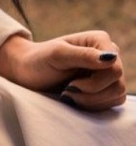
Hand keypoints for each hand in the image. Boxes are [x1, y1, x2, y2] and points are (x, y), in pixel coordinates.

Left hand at [0, 30, 125, 110]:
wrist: (28, 73)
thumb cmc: (39, 60)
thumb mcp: (57, 55)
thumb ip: (83, 55)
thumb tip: (110, 57)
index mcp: (99, 40)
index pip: (115, 68)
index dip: (96, 82)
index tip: (71, 84)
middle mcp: (108, 55)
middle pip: (118, 84)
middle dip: (92, 93)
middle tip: (69, 90)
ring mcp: (107, 72)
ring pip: (117, 95)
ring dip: (92, 101)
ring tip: (70, 95)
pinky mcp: (104, 88)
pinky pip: (112, 103)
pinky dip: (94, 105)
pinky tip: (76, 99)